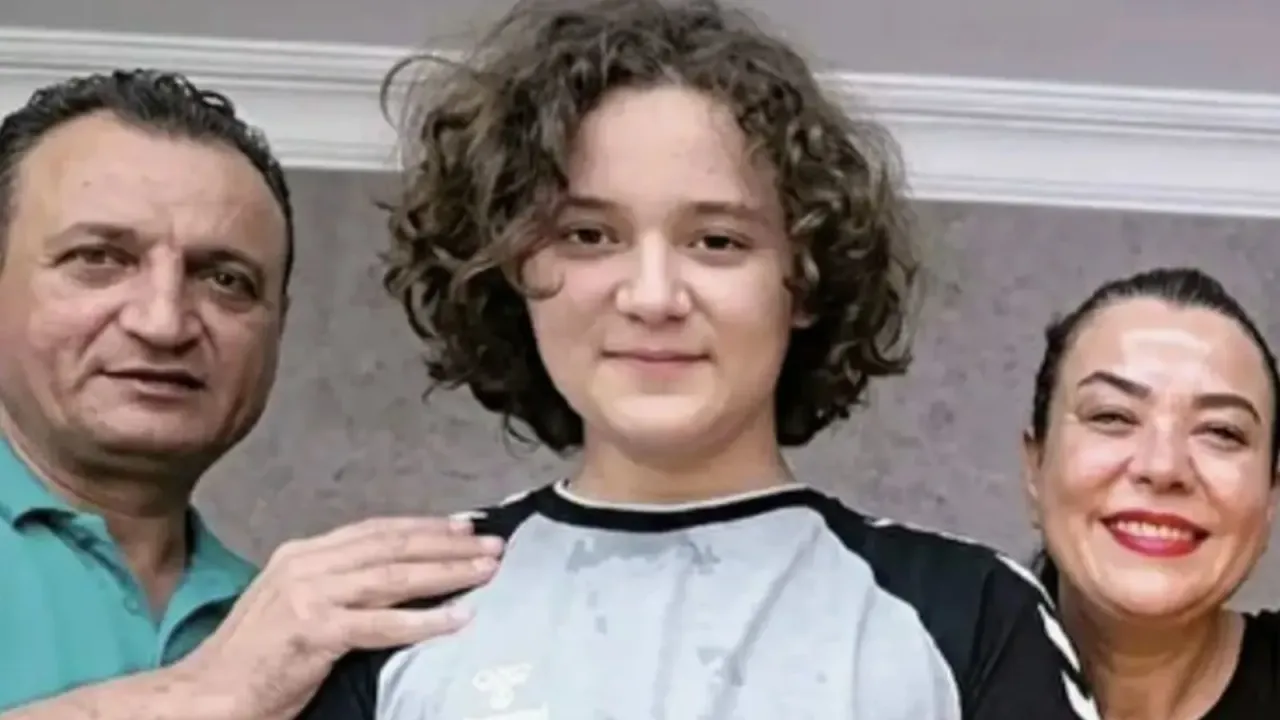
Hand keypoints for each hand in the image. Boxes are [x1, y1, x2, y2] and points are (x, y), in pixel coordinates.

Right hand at [175, 516, 500, 719]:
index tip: (465, 528)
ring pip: (393, 577)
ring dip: (446, 574)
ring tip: (486, 573)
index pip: (377, 531)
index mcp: (302, 554)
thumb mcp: (297, 605)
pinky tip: (457, 619)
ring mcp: (308, 594)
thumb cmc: (256, 659)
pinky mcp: (313, 630)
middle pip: (392, 546)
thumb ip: (339, 585)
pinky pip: (380, 622)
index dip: (425, 527)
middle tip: (492, 545)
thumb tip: (396, 577)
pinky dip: (423, 620)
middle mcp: (306, 564)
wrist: (208, 695)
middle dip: (447, 545)